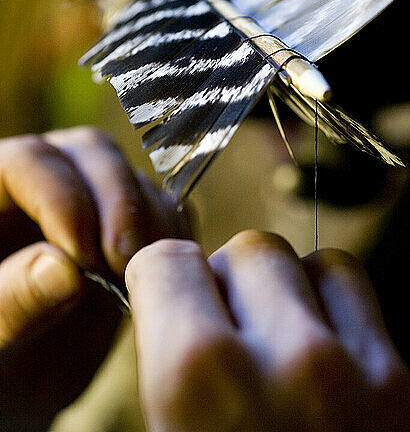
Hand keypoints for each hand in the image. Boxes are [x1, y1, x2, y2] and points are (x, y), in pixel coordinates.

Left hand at [0, 126, 189, 430]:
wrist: (18, 386)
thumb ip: (11, 301)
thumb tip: (65, 269)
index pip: (28, 160)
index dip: (60, 195)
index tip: (80, 253)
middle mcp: (44, 187)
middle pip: (90, 153)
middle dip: (117, 199)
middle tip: (123, 257)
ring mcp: (89, 206)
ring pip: (132, 178)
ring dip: (150, 220)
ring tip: (145, 274)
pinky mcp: (125, 233)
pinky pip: (161, 210)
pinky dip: (172, 234)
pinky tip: (166, 272)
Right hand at [126, 230, 409, 431]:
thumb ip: (166, 357)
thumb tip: (170, 298)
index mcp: (199, 378)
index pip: (168, 260)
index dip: (161, 279)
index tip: (166, 294)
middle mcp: (284, 359)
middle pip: (245, 248)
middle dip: (226, 280)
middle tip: (224, 324)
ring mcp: (352, 367)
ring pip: (306, 257)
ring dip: (284, 284)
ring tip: (274, 334)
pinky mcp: (397, 379)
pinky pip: (353, 286)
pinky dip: (331, 297)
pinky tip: (318, 340)